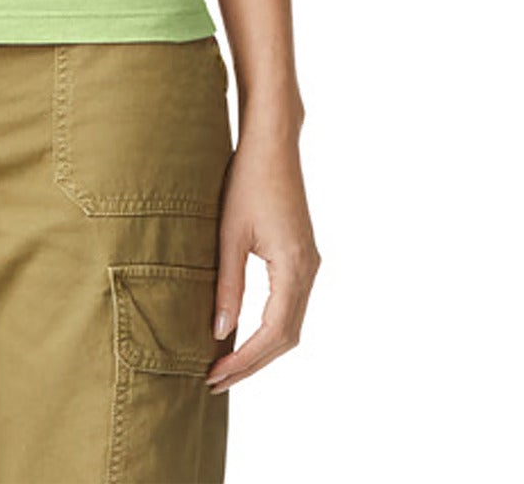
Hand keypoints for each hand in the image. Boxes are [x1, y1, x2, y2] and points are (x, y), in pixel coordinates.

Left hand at [206, 125, 320, 393]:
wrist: (272, 144)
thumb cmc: (247, 180)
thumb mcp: (229, 234)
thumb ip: (228, 285)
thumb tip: (219, 332)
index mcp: (293, 267)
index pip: (273, 333)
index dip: (245, 360)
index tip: (215, 375)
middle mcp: (308, 271)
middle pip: (286, 337)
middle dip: (252, 362)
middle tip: (215, 380)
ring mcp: (308, 264)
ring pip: (291, 324)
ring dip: (261, 348)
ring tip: (225, 364)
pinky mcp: (301, 256)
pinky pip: (290, 305)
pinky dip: (269, 327)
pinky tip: (244, 333)